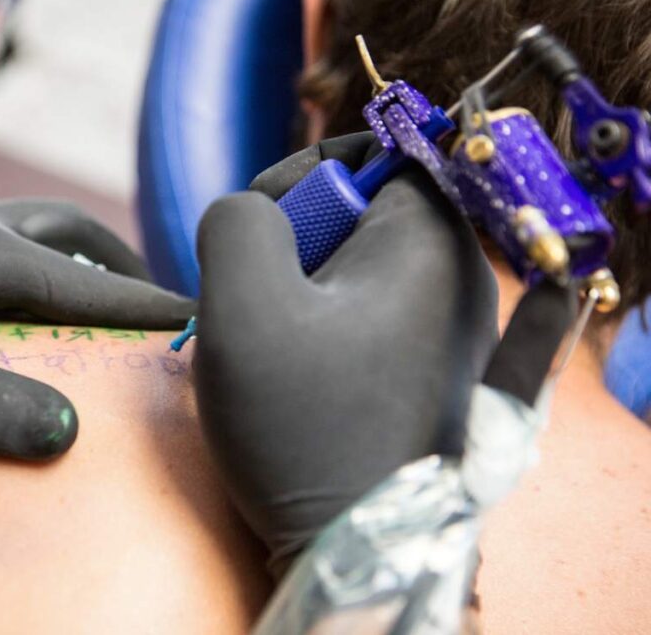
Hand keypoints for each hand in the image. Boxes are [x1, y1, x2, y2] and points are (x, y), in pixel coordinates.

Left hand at [0, 200, 192, 459]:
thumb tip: (70, 431)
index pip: (87, 283)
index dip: (150, 306)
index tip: (203, 319)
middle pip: (66, 233)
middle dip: (116, 266)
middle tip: (147, 303)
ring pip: (25, 234)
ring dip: (69, 261)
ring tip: (86, 302)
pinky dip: (23, 270)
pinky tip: (1, 310)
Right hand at [194, 134, 499, 575]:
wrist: (354, 547)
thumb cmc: (303, 425)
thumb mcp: (243, 304)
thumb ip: (236, 219)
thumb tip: (251, 210)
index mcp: (432, 241)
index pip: (376, 152)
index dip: (305, 174)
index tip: (262, 226)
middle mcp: (462, 275)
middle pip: (366, 208)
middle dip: (296, 239)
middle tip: (259, 298)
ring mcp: (454, 328)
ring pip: (361, 264)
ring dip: (301, 287)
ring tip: (272, 344)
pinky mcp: (435, 369)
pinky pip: (372, 311)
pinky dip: (325, 321)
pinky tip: (298, 363)